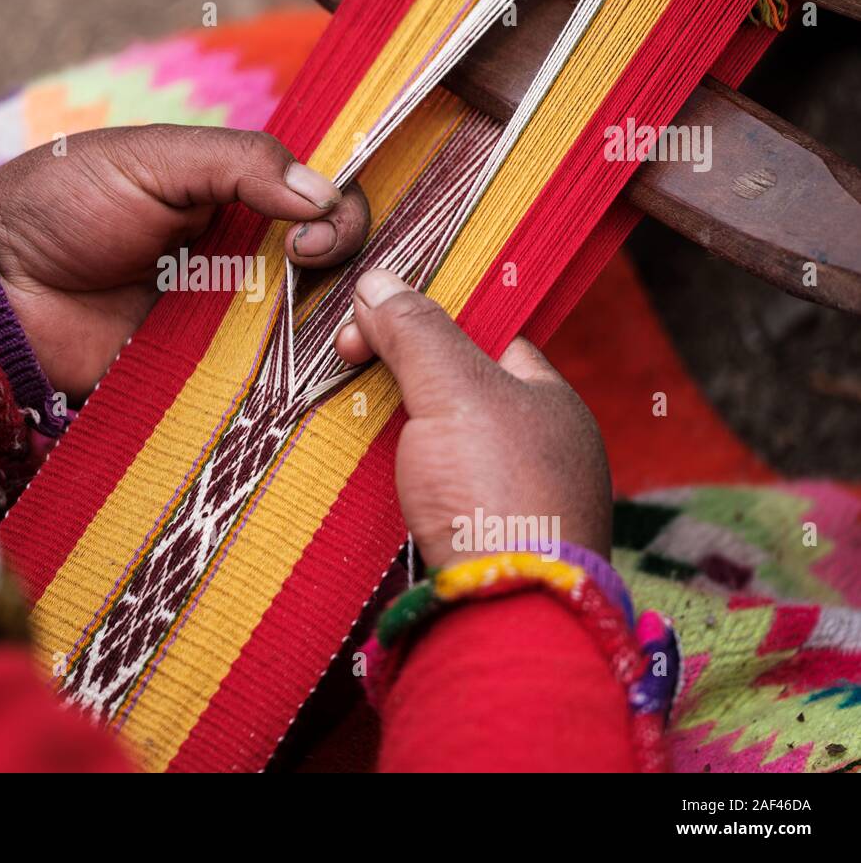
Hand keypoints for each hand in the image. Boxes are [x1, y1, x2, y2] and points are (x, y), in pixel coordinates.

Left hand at [0, 125, 369, 402]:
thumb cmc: (62, 204)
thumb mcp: (152, 157)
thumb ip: (242, 163)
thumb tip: (326, 194)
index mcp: (232, 198)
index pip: (321, 203)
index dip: (341, 214)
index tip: (315, 234)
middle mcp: (240, 259)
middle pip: (330, 268)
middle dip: (347, 270)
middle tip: (307, 269)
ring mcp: (224, 321)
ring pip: (307, 327)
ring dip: (330, 327)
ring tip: (326, 328)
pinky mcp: (201, 375)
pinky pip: (261, 381)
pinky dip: (290, 379)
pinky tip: (308, 371)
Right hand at [335, 269, 610, 567]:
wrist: (508, 614)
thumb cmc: (499, 490)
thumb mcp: (455, 390)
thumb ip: (417, 332)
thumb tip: (379, 281)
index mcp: (550, 402)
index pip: (485, 337)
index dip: (425, 322)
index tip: (368, 323)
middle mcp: (539, 450)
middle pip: (456, 391)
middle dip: (399, 378)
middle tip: (345, 367)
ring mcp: (511, 501)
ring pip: (439, 447)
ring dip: (392, 434)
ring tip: (346, 423)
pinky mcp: (479, 546)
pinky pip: (431, 496)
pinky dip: (396, 483)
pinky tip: (366, 480)